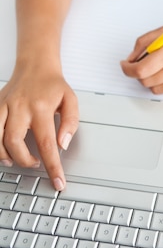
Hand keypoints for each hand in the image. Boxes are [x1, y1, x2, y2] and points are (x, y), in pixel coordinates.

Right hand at [0, 67, 78, 190]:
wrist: (36, 65)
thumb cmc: (53, 85)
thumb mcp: (71, 100)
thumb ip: (70, 123)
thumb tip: (62, 144)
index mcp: (42, 107)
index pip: (47, 143)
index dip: (52, 166)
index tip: (57, 182)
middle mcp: (21, 107)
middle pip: (15, 142)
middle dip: (24, 160)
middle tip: (35, 163)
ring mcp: (5, 106)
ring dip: (4, 155)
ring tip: (16, 160)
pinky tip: (2, 149)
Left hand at [120, 20, 162, 93]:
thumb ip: (144, 43)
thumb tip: (131, 58)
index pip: (141, 70)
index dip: (128, 70)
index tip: (126, 66)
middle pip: (146, 81)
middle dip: (138, 75)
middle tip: (139, 66)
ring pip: (156, 89)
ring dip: (150, 80)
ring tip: (155, 69)